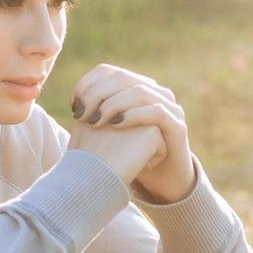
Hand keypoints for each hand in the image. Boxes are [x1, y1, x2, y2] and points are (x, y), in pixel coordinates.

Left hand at [68, 64, 193, 202]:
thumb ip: (97, 112)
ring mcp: (170, 107)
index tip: (74, 106)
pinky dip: (134, 116)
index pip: (108, 71)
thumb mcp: (109, 130)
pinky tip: (116, 126)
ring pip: (139, 92)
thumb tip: (76, 100)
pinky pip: (157, 112)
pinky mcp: (178, 126)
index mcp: (137, 87)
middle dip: (96, 94)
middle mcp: (155, 92)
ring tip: (96, 122)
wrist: (159, 181)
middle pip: (121, 77)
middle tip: (81, 115)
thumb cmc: (129, 156)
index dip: (87, 84)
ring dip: (113, 105)